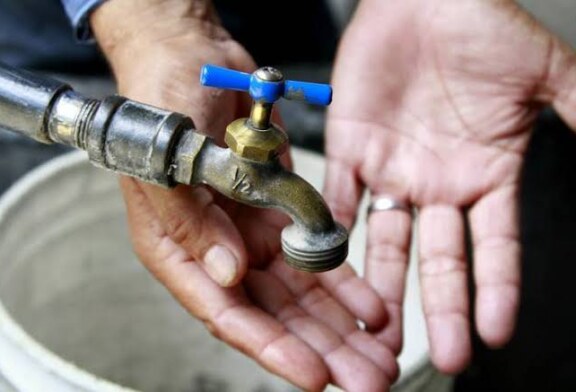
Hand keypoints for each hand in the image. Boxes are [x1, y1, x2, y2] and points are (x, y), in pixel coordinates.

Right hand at [91, 1, 397, 389]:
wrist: (190, 57)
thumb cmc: (162, 104)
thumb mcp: (166, 162)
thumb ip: (192, 224)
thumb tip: (229, 276)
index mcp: (181, 249)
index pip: (228, 314)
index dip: (273, 349)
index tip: (315, 376)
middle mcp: (219, 251)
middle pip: (275, 316)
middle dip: (322, 349)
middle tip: (368, 379)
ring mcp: (252, 234)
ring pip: (303, 294)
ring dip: (342, 325)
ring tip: (383, 354)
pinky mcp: (280, 212)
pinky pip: (317, 254)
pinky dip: (346, 280)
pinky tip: (375, 305)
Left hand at [325, 0, 575, 372]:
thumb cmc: (481, 28)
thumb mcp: (543, 73)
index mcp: (485, 174)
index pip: (495, 246)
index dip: (496, 289)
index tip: (496, 332)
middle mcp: (437, 183)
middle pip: (438, 258)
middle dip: (440, 306)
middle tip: (441, 355)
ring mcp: (391, 171)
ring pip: (385, 241)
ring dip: (381, 285)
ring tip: (378, 329)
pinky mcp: (350, 150)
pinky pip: (338, 198)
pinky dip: (332, 231)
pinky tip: (330, 268)